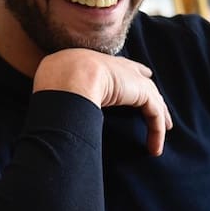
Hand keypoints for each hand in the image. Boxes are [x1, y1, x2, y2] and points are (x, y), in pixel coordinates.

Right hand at [34, 49, 172, 155]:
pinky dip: (156, 132)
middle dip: (152, 96)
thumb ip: (59, 88)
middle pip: (143, 81)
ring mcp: (132, 78)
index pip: (123, 66)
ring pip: (152, 102)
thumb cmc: (56, 78)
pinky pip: (154, 114)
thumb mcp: (56, 79)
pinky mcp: (142, 92)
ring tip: (157, 143)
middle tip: (162, 111)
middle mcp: (118, 67)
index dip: (134, 71)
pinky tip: (154, 149)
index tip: (144, 74)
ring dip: (157, 123)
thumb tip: (47, 103)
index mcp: (98, 62)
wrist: (69, 75)